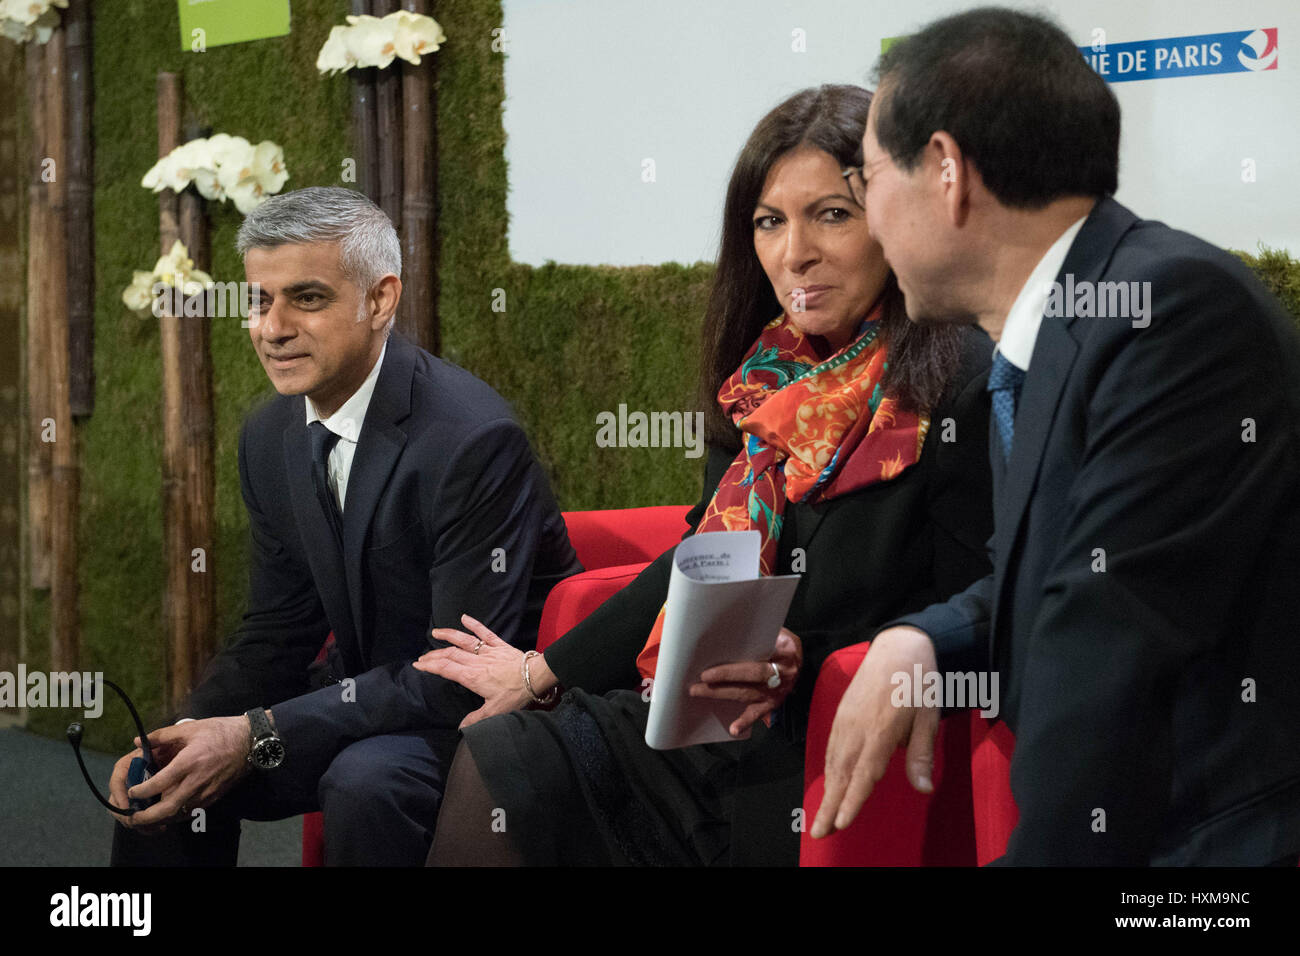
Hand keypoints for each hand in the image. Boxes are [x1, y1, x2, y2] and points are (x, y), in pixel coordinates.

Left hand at [113, 716, 252, 828]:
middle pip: (167, 808)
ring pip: (179, 815)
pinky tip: (167, 813)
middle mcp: (197, 781)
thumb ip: (162, 735)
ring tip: (146, 818)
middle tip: (132, 817)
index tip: (132, 791)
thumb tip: (138, 742)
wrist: (251, 742)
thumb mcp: (190, 728)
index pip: (159, 783)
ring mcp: (206, 792)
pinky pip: (191, 813)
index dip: (141, 791)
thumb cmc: (220, 732)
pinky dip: (176, 816)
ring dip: (160, 820)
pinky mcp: (214, 797)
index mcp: (189, 761)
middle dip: (147, 817)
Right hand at [413, 614, 544, 728]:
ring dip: (448, 635)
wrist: (536, 676)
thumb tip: (461, 729)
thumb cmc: (516, 693)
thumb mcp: (495, 711)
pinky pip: (485, 633)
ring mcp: (488, 651)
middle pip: (450, 655)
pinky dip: (474, 624)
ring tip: (436, 632)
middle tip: (423, 656)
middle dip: (434, 655)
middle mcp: (477, 661)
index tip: (418, 664)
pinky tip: (464, 617)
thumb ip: (476, 719)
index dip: (430, 666)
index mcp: (473, 677)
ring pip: (464, 641)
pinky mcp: (500, 645)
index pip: (446, 669)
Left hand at [689, 627, 802, 738]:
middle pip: (752, 674)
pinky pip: (757, 714)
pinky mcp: (772, 703)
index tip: (721, 654)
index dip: (741, 657)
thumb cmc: (785, 644)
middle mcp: (783, 673)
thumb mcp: (780, 633)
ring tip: (699, 692)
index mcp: (786, 651)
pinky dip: (745, 722)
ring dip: (722, 693)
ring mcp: (777, 691)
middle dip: (725, 676)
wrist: (805, 662)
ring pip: (747, 693)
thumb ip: (761, 633)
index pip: (762, 652)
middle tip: (702, 677)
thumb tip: (732, 631)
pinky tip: (733, 729)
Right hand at [811, 625, 939, 838]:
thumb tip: (924, 789)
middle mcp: (856, 728)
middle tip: (818, 833)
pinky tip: (829, 784)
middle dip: (829, 805)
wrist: (898, 647)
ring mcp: (845, 720)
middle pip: (840, 773)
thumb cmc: (918, 683)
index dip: (852, 800)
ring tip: (819, 817)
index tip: (840, 823)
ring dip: (826, 791)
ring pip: (833, 762)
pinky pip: (831, 748)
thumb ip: (921, 754)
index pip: (864, 773)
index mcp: (880, 730)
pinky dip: (828, 770)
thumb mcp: (928, 717)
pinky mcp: (841, 714)